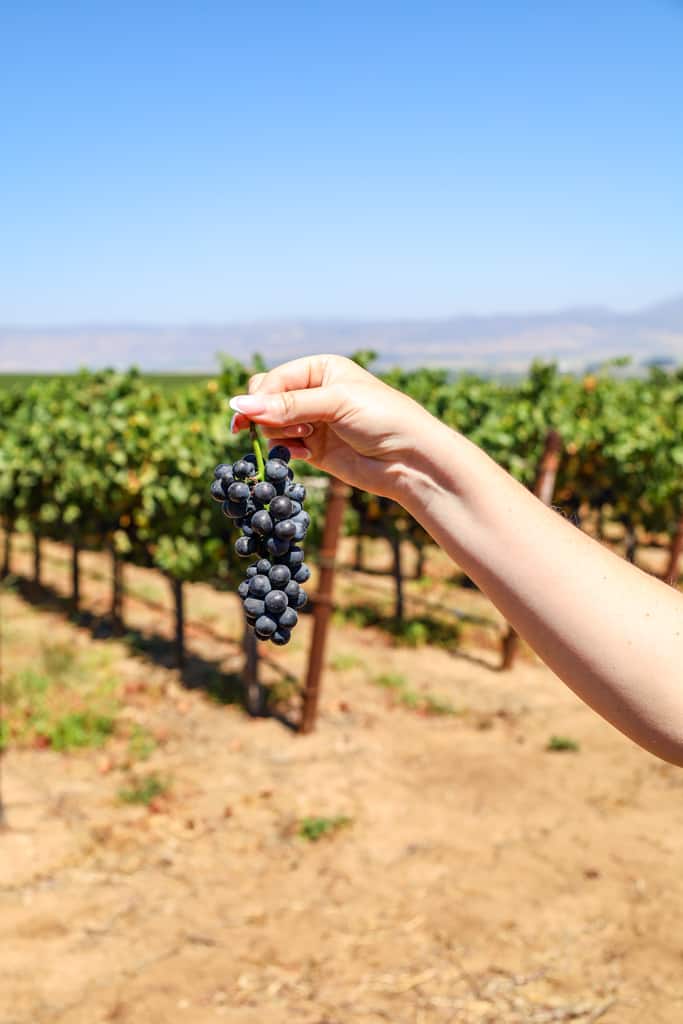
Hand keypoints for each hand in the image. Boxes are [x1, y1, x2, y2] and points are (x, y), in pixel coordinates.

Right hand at [229, 354, 438, 497]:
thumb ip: (287, 405)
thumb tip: (238, 405)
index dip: (260, 397)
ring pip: (270, 426)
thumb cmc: (382, 418)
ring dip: (280, 435)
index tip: (251, 417)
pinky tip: (306, 454)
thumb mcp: (335, 403)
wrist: (410, 459)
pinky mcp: (314, 449)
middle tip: (281, 428)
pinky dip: (287, 451)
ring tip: (307, 441)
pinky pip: (283, 447)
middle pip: (266, 400)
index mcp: (320, 369)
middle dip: (267, 416)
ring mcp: (312, 422)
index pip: (273, 378)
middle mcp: (314, 393)